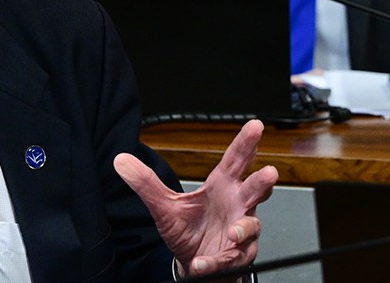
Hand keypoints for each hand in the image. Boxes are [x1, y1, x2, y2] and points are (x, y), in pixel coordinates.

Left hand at [114, 119, 277, 278]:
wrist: (194, 263)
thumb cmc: (188, 230)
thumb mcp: (164, 205)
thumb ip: (145, 183)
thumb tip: (120, 160)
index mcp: (221, 186)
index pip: (235, 161)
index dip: (245, 143)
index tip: (254, 126)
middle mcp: (236, 206)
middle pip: (254, 189)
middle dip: (262, 181)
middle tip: (268, 172)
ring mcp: (240, 232)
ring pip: (250, 226)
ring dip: (243, 228)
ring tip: (232, 231)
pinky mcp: (236, 257)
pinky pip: (229, 258)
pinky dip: (214, 261)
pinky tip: (201, 262)